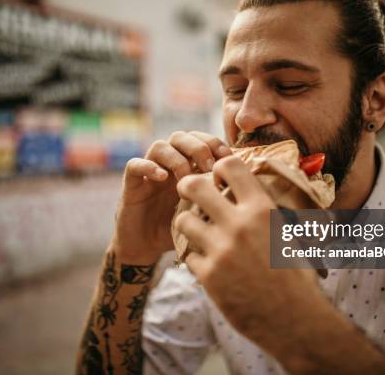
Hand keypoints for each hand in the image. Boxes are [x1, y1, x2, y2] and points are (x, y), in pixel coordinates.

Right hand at [113, 131, 231, 263]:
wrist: (146, 248)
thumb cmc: (179, 230)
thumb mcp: (205, 214)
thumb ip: (222, 201)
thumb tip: (253, 195)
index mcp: (189, 167)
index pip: (202, 140)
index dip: (215, 144)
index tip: (229, 159)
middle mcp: (169, 165)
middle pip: (182, 136)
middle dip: (198, 147)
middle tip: (210, 167)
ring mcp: (150, 172)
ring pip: (160, 146)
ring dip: (177, 157)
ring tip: (187, 176)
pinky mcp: (131, 184)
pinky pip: (135, 165)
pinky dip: (149, 166)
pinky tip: (162, 177)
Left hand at [174, 156, 384, 373]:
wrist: (297, 320)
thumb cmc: (298, 275)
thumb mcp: (288, 233)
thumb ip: (265, 211)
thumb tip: (249, 191)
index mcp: (262, 209)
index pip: (230, 165)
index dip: (219, 168)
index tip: (218, 179)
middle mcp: (238, 224)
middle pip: (193, 186)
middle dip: (187, 186)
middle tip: (189, 194)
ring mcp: (220, 250)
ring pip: (183, 220)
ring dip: (188, 224)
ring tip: (198, 232)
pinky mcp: (208, 276)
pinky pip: (188, 255)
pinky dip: (196, 258)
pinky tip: (209, 264)